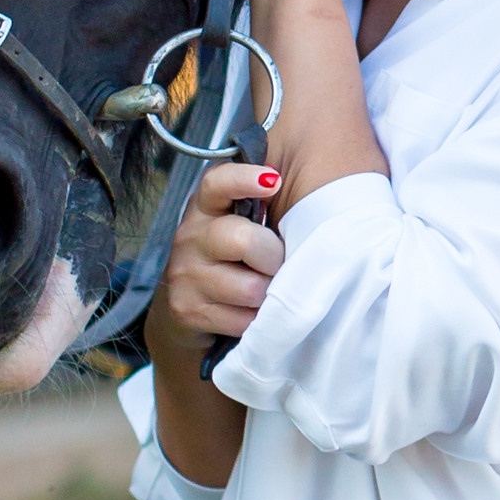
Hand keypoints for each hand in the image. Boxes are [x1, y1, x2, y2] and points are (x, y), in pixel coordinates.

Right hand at [151, 160, 286, 360]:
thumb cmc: (230, 256)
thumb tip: (315, 196)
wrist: (188, 308)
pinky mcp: (186, 310)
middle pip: (243, 240)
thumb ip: (266, 206)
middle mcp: (190, 235)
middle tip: (280, 264)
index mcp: (206, 205)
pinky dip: (257, 320)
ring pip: (249, 287)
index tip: (274, 181)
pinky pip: (242, 320)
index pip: (218, 182)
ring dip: (269, 293)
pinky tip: (253, 312)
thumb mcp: (241, 222)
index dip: (244, 179)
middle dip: (274, 257)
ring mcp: (185, 274)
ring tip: (267, 289)